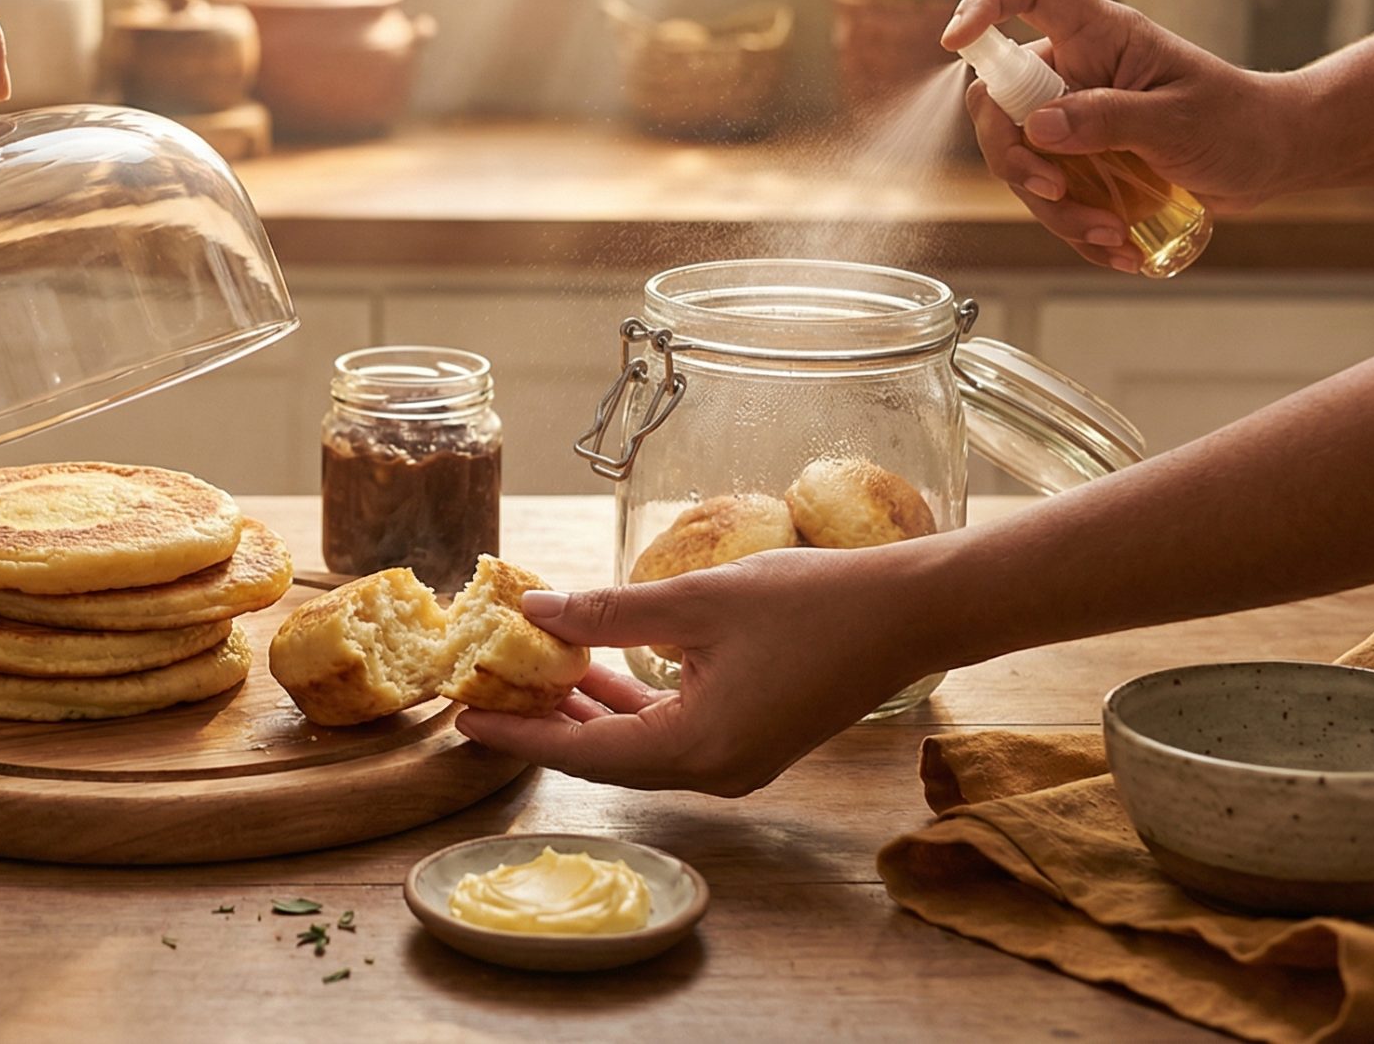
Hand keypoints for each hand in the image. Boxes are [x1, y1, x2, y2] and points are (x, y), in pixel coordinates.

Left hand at [455, 545, 933, 795]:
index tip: (463, 719)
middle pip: (604, 757)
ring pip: (636, 746)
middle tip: (484, 692)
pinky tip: (593, 671)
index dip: (519, 734)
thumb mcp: (695, 601)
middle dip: (543, 723)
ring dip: (584, 712)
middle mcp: (713, 772)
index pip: (583, 753)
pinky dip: (626, 706)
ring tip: (527, 675)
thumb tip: (533, 612)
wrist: (910, 613)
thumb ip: (609, 612)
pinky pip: (668, 733)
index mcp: (696, 750)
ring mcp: (735, 762)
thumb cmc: (811, 603)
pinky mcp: (750, 740)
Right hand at [941, 0, 1309, 272]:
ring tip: (1109, 234)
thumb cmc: (1240, 121)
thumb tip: (1038, 127)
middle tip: (1055, 193)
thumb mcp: (1179, 121)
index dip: (985, 3)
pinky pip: (1048, 196)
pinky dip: (1074, 229)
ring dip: (1053, 209)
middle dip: (1014, 158)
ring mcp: (1073, 117)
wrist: (1273, 157)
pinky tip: (1116, 248)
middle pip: (997, 101)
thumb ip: (1109, 120)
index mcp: (1099, 35)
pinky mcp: (1080, 161)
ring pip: (1019, 160)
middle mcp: (1075, 70)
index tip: (954, 40)